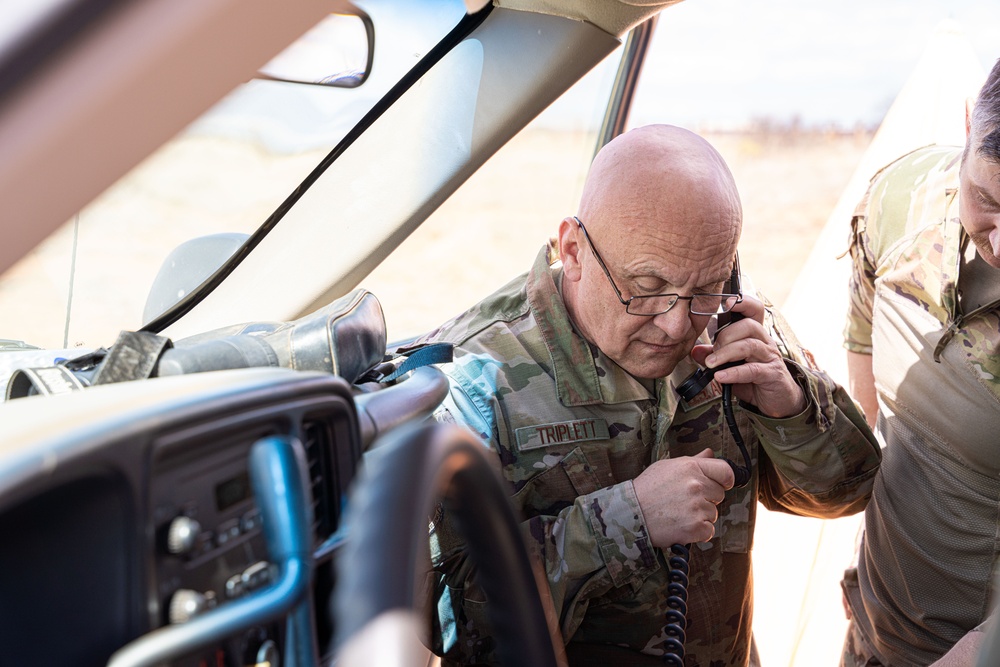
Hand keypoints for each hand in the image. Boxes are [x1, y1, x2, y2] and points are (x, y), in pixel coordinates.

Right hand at [633, 449, 733, 546]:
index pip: (725, 472)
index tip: (721, 485)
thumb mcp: (667, 467)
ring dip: (700, 516)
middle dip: (707, 499)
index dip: (725, 480)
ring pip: (713, 514)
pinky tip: (681, 526)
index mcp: (691, 467)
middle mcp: (696, 485)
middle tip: (685, 501)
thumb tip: (710, 453)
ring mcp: (697, 507)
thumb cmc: (647, 489)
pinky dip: (698, 532)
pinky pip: (708, 531)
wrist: (630, 514)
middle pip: (720, 495)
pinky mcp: (695, 527)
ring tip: (678, 513)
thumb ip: (693, 461)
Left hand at [690, 295, 806, 417]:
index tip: (726, 301)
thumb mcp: (732, 365)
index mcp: (755, 335)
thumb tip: (695, 351)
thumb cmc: (755, 378)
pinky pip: (752, 370)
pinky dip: (733, 372)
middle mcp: (765, 342)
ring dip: (725, 353)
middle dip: (725, 336)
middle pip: (747, 326)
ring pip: (748, 345)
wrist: (779, 400)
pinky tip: (720, 377)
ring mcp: (770, 357)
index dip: (743, 302)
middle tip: (712, 352)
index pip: (754, 310)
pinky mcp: (772, 374)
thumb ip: (715, 356)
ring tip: (711, 364)